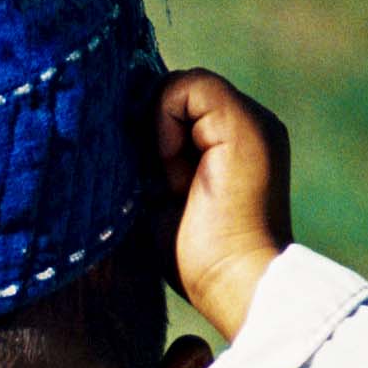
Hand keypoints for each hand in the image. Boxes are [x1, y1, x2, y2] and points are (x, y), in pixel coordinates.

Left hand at [153, 69, 291, 341]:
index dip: (151, 131)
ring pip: (179, 85)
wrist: (236, 283)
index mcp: (233, 143)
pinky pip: (186, 85)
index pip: (178, 106)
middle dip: (153, 132)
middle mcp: (249, 124)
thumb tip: (115, 121)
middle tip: (167, 186)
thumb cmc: (196, 259)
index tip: (157, 183)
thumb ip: (151, 156)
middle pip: (175, 93)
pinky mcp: (244, 121)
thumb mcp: (161, 195)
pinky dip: (165, 120)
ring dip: (160, 132)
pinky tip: (172, 162)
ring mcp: (252, 119)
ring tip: (175, 182)